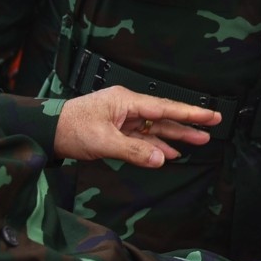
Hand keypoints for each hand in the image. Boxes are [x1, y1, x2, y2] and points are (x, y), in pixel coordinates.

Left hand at [54, 86, 219, 167]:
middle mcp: (128, 108)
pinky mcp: (117, 133)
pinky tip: (169, 154)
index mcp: (127, 102)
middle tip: (214, 124)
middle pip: (164, 116)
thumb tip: (161, 159)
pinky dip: (156, 147)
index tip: (210, 115)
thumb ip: (134, 151)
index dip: (189, 113)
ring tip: (200, 141)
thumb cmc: (71, 129)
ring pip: (156, 129)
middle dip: (189, 122)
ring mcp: (123, 120)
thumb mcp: (103, 141)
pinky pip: (142, 139)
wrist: (46, 132)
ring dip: (176, 136)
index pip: (165, 108)